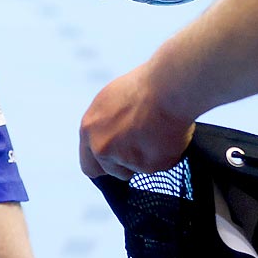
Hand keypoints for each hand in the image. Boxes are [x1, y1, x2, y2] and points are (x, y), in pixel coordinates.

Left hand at [79, 66, 194, 179]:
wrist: (168, 87)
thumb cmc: (144, 86)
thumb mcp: (111, 101)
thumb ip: (103, 126)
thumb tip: (108, 137)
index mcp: (89, 130)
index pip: (89, 164)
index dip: (105, 163)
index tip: (116, 159)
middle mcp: (101, 148)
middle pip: (112, 171)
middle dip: (125, 165)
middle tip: (141, 146)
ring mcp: (124, 159)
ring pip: (137, 169)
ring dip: (146, 159)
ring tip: (158, 132)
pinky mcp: (148, 166)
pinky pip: (159, 165)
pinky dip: (165, 155)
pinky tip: (169, 134)